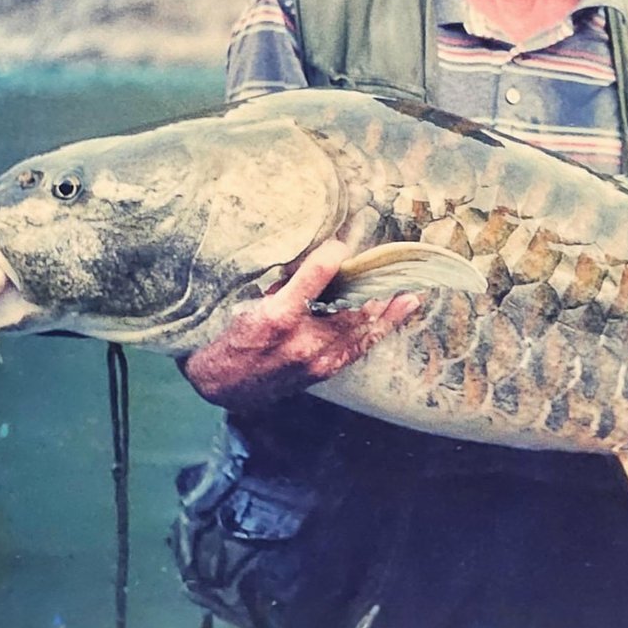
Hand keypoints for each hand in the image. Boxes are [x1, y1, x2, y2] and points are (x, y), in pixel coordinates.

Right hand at [180, 239, 422, 408]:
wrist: (221, 386)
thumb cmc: (229, 336)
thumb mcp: (246, 301)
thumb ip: (283, 281)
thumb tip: (318, 258)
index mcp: (277, 316)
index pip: (318, 273)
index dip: (334, 252)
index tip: (342, 241)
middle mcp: (302, 340)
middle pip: (352, 300)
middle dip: (372, 274)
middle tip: (388, 254)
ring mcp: (318, 358)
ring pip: (365, 322)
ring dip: (388, 296)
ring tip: (406, 274)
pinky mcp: (325, 369)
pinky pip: (364, 343)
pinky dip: (387, 321)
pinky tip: (407, 305)